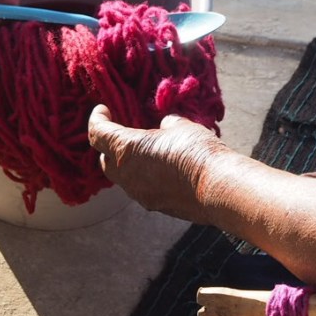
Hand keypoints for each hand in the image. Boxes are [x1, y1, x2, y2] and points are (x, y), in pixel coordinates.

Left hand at [87, 104, 230, 222]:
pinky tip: (162, 168)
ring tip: (145, 150)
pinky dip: (144, 177)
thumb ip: (166, 125)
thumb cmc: (197, 151)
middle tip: (122, 131)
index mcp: (126, 150)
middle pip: (105, 160)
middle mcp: (127, 175)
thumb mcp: (180, 126)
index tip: (103, 110)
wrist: (218, 188)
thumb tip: (164, 127)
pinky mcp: (155, 206)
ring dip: (128, 163)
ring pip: (123, 177)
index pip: (97, 134)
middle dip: (109, 146)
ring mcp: (140, 194)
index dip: (96, 119)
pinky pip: (140, 188)